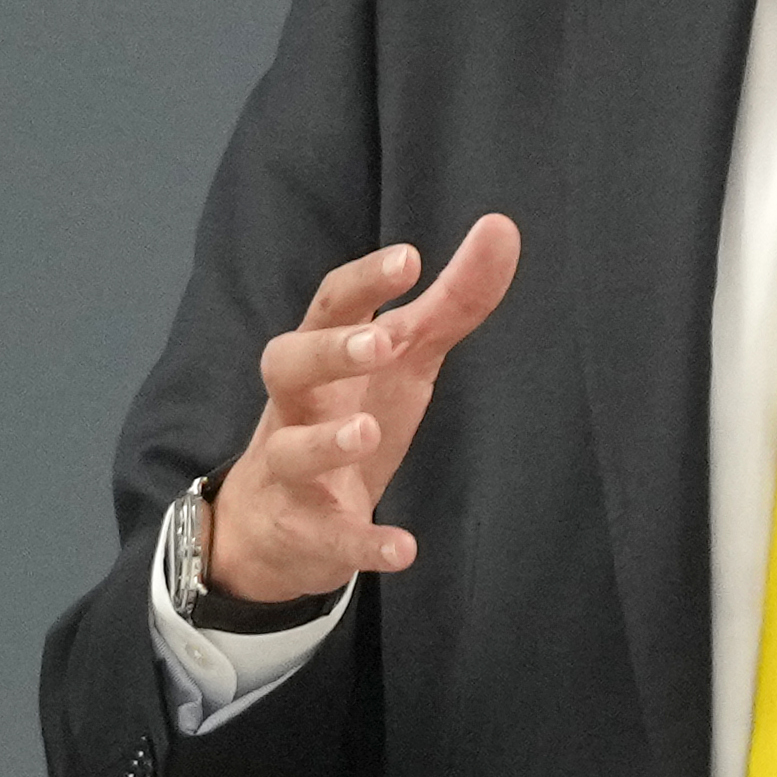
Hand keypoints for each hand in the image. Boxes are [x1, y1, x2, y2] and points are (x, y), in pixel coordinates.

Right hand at [194, 215, 527, 608]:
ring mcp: (290, 471)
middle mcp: (294, 406)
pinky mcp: (304, 532)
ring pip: (291, 451)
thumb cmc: (344, 416)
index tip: (410, 258)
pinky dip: (361, 544)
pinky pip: (328, 539)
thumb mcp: (402, 360)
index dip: (364, 282)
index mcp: (319, 356)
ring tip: (368, 433)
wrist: (274, 526)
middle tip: (383, 343)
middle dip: (328, 352)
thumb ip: (450, 301)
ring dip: (327, 442)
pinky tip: (403, 549)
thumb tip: (502, 227)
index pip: (329, 306)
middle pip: (287, 365)